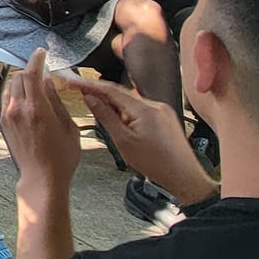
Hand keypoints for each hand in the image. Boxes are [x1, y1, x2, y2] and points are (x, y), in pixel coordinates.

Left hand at [0, 50, 83, 196]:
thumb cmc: (61, 157)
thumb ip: (57, 101)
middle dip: (30, 71)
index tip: (40, 53)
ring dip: (22, 82)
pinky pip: (7, 99)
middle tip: (42, 73)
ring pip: (11, 87)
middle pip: (18, 77)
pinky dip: (16, 94)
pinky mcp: (4, 123)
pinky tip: (28, 100)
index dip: (36, 59)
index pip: (32, 74)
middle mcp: (19, 110)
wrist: (42, 177)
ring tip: (35, 87)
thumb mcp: (69, 127)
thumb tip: (49, 82)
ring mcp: (9, 116)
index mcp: (37, 109)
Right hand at [77, 78, 218, 204]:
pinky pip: (141, 108)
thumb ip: (106, 117)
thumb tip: (90, 99)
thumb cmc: (157, 164)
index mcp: (146, 109)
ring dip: (113, 103)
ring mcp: (163, 110)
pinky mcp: (165, 117)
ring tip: (96, 108)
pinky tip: (118, 118)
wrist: (184, 176)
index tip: (74, 81)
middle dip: (100, 93)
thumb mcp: (124, 142)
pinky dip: (126, 110)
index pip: (111, 90)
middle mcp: (156, 105)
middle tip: (79, 92)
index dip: (89, 84)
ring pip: (131, 101)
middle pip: (121, 93)